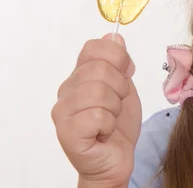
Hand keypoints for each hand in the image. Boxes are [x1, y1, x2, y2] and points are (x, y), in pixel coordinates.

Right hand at [51, 34, 141, 186]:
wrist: (116, 159)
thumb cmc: (118, 125)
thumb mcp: (126, 86)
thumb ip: (119, 62)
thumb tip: (114, 36)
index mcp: (79, 76)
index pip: (94, 47)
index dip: (118, 57)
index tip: (126, 73)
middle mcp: (66, 91)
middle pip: (100, 69)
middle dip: (121, 87)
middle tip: (118, 104)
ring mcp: (63, 112)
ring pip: (99, 91)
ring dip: (115, 107)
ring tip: (110, 119)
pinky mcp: (67, 133)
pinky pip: (96, 115)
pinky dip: (109, 124)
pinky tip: (104, 132)